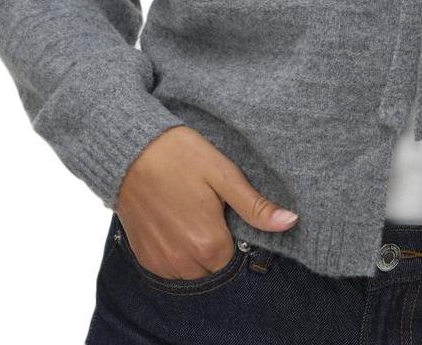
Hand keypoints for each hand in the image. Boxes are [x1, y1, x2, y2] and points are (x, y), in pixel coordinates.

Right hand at [113, 124, 299, 279]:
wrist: (131, 151)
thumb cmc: (180, 156)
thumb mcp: (224, 175)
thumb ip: (255, 206)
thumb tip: (290, 222)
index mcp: (208, 243)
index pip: (236, 255)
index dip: (234, 230)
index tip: (224, 208)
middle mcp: (183, 261)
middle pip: (214, 265)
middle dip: (215, 241)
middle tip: (206, 206)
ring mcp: (160, 262)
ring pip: (192, 270)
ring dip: (196, 249)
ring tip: (189, 211)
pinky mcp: (143, 257)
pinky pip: (169, 267)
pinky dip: (175, 250)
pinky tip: (174, 219)